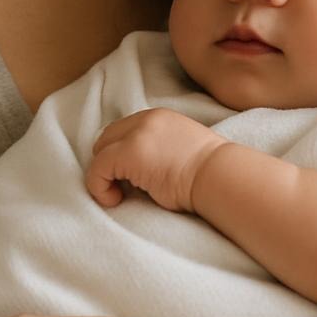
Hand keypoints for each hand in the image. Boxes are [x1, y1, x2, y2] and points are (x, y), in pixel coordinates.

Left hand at [86, 108, 226, 211]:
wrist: (219, 176)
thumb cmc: (208, 173)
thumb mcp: (181, 148)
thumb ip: (158, 148)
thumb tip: (138, 169)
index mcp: (159, 117)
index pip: (124, 130)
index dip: (120, 154)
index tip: (130, 177)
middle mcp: (145, 119)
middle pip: (108, 137)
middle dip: (109, 162)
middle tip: (123, 186)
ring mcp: (137, 135)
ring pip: (100, 151)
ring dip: (104, 174)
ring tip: (120, 194)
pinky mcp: (129, 153)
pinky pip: (97, 169)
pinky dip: (99, 187)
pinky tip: (115, 199)